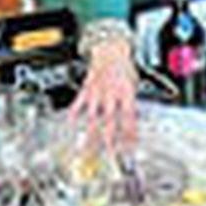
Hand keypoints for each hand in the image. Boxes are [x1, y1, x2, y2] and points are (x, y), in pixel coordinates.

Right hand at [68, 36, 138, 155]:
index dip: (129, 135)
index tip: (129, 149)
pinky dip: (73, 116)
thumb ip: (131, 104)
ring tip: (88, 149)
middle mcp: (110, 94)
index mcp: (126, 93)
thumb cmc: (124, 68)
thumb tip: (131, 123)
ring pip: (92, 118)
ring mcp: (96, 93)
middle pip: (109, 121)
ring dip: (90, 135)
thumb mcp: (134, 85)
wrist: (110, 49)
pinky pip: (78, 105)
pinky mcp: (85, 90)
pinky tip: (70, 126)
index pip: (128, 118)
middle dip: (109, 140)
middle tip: (109, 155)